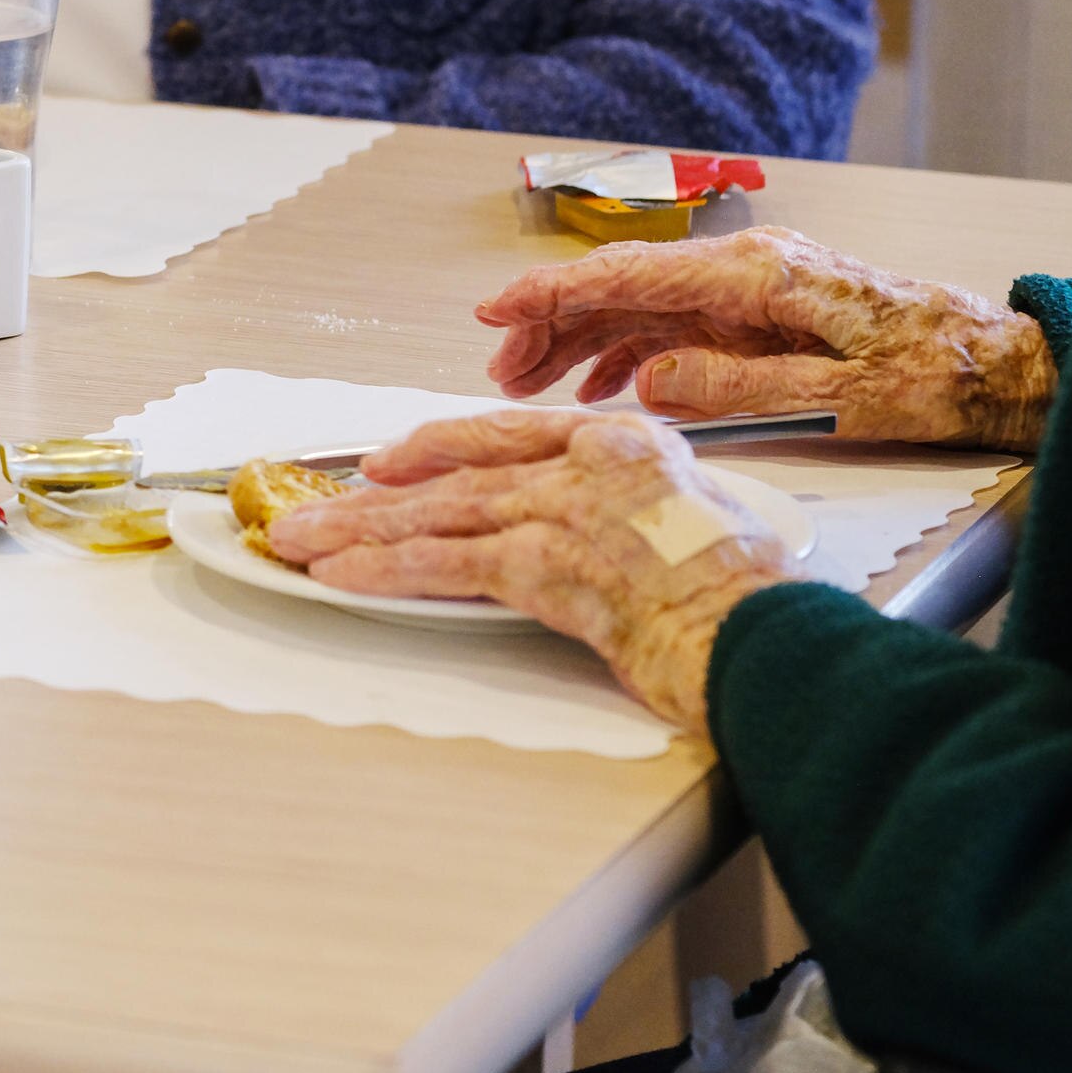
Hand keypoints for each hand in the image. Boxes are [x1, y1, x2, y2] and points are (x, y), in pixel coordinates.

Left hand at [266, 409, 790, 733]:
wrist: (770, 640)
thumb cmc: (750, 602)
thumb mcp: (698, 525)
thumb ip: (635, 513)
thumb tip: (599, 533)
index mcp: (626, 444)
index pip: (508, 432)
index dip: (437, 446)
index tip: (389, 460)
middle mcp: (588, 463)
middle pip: (458, 471)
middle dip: (376, 494)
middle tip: (316, 507)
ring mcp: (564, 509)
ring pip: (438, 512)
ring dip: (359, 532)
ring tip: (301, 544)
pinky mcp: (547, 565)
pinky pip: (446, 563)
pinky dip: (387, 570)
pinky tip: (343, 577)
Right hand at [479, 226, 1053, 452]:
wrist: (1007, 364)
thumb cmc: (940, 376)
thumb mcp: (840, 396)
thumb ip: (737, 389)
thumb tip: (650, 382)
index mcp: (759, 275)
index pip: (630, 274)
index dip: (553, 293)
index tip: (497, 310)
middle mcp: (749, 268)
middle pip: (623, 287)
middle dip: (552, 324)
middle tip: (502, 370)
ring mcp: (756, 289)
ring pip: (642, 306)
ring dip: (582, 341)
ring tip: (533, 384)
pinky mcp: (767, 313)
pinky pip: (678, 324)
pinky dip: (630, 351)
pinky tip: (602, 386)